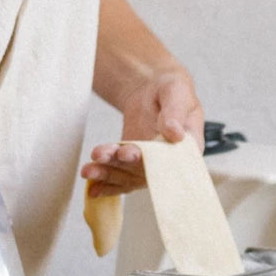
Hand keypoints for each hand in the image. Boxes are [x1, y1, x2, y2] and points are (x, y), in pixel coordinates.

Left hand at [81, 63, 204, 196]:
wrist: (154, 89)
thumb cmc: (173, 90)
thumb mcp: (177, 93)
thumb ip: (175, 113)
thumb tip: (175, 134)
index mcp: (187, 148)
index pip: (173, 162)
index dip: (153, 162)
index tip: (131, 153)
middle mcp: (169, 163)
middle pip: (146, 171)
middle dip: (123, 166)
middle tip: (105, 156)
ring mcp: (149, 165)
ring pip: (129, 176)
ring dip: (108, 175)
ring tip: (89, 170)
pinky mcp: (132, 164)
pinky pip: (120, 177)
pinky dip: (106, 183)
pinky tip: (91, 185)